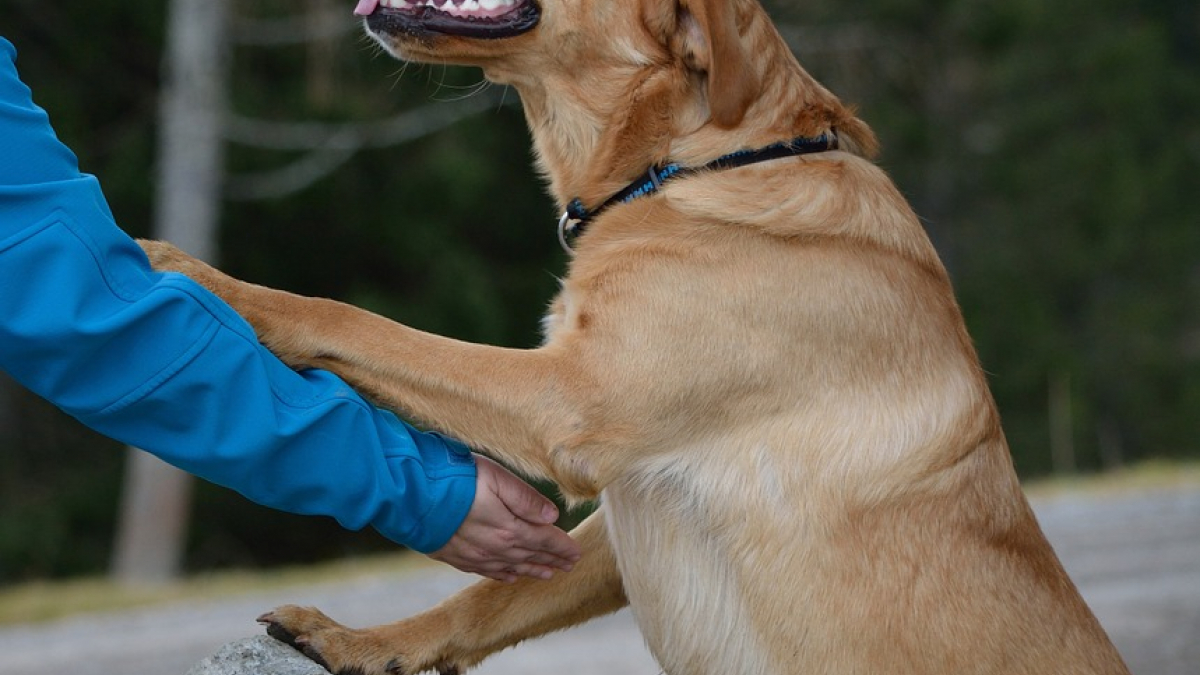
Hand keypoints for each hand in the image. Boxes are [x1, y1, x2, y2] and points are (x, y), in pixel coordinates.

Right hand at [429, 455, 580, 581]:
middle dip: (551, 560)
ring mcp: (475, 554)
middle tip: (569, 566)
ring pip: (511, 567)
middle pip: (530, 556)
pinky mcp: (456, 556)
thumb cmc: (456, 479)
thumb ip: (526, 499)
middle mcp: (495, 547)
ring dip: (531, 570)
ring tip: (547, 575)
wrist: (412, 497)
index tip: (577, 553)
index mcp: (510, 528)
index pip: (544, 540)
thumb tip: (552, 517)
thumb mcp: (498, 478)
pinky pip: (486, 571)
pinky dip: (502, 575)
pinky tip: (509, 577)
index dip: (562, 547)